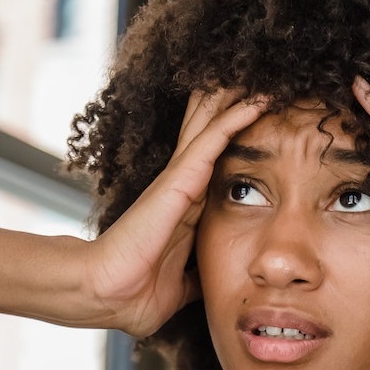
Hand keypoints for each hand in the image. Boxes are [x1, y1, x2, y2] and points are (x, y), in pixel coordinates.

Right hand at [86, 88, 267, 336]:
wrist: (109, 296)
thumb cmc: (134, 293)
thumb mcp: (179, 285)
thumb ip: (196, 276)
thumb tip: (212, 282)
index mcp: (183, 209)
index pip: (213, 163)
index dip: (231, 138)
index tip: (256, 119)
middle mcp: (181, 187)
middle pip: (208, 133)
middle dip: (230, 105)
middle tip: (256, 77)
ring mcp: (179, 180)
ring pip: (212, 125)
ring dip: (236, 99)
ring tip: (260, 72)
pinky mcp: (179, 181)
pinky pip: (214, 140)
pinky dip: (236, 117)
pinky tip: (257, 99)